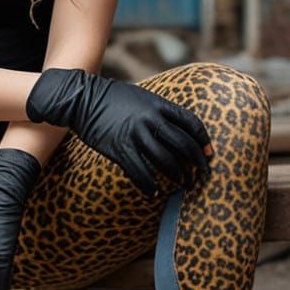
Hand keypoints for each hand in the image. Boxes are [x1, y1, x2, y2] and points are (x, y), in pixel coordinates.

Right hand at [26, 68, 211, 197]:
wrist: (81, 99)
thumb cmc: (112, 98)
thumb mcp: (142, 97)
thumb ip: (160, 111)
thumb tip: (178, 129)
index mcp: (159, 105)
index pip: (192, 124)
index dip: (204, 141)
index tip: (209, 154)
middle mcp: (151, 120)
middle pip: (184, 146)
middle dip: (197, 165)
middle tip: (200, 176)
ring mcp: (136, 135)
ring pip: (167, 162)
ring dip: (178, 177)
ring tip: (182, 185)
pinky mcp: (120, 149)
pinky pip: (141, 173)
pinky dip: (151, 186)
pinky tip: (154, 192)